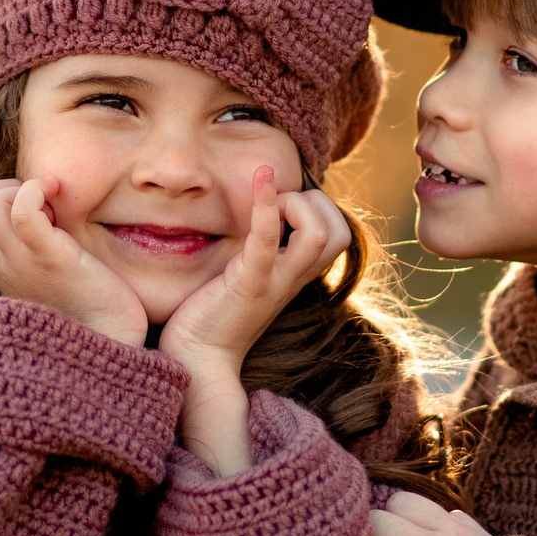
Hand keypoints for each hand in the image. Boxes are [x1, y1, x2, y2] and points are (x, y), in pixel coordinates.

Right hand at [0, 176, 147, 345]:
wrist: (112, 346)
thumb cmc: (95, 309)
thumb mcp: (56, 274)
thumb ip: (41, 248)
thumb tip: (49, 211)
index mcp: (2, 268)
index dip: (3, 197)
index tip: (42, 211)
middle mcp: (4, 266)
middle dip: (8, 188)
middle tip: (48, 207)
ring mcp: (22, 263)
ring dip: (20, 189)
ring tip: (54, 208)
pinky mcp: (51, 260)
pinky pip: (21, 212)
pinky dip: (35, 191)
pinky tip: (58, 195)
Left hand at [158, 167, 350, 380]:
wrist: (196, 358)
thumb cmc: (214, 312)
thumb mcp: (251, 271)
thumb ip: (265, 245)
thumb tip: (263, 208)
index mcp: (297, 273)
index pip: (339, 232)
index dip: (318, 207)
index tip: (279, 210)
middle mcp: (294, 278)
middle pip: (340, 231)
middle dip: (314, 202)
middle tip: (276, 210)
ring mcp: (275, 282)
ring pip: (320, 235)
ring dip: (295, 205)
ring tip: (266, 208)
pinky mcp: (248, 284)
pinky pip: (267, 239)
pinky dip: (266, 204)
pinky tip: (260, 177)